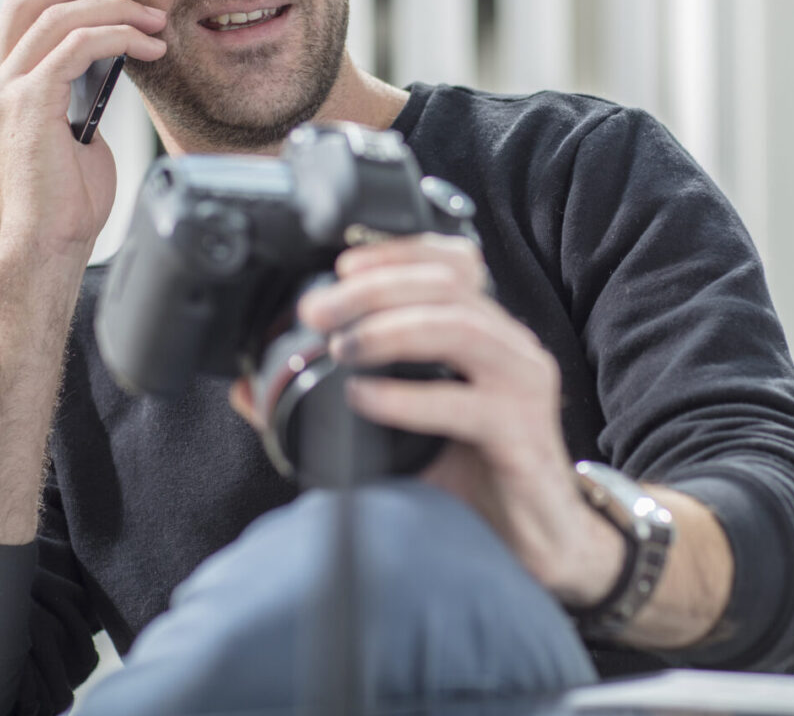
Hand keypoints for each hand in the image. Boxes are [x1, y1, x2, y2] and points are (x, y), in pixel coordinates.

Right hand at [0, 0, 167, 258]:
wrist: (49, 244)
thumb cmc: (67, 199)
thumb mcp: (76, 129)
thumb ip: (78, 89)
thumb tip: (109, 55)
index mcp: (0, 87)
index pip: (17, 13)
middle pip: (28, 2)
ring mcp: (5, 93)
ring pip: (55, 18)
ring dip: (111, 8)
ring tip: (152, 17)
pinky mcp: (28, 105)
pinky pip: (76, 48)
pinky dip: (118, 38)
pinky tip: (149, 48)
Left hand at [291, 234, 626, 604]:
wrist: (539, 542)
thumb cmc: (475, 477)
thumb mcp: (404, 427)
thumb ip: (339, 400)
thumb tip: (254, 391)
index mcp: (488, 333)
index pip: (453, 261)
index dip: (397, 251)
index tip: (340, 264)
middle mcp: (512, 346)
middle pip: (448, 284)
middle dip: (375, 288)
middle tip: (319, 310)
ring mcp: (523, 385)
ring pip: (460, 327)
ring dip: (391, 328)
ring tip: (342, 346)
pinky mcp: (523, 432)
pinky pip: (464, 403)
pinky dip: (407, 396)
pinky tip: (365, 399)